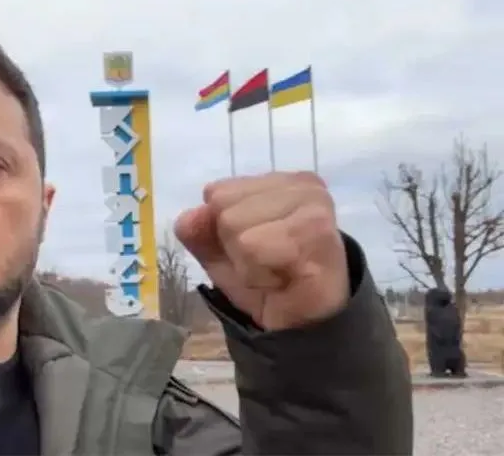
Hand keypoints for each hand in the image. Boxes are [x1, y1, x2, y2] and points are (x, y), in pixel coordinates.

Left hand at [174, 172, 348, 330]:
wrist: (300, 324)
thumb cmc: (265, 280)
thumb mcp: (219, 252)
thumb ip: (199, 230)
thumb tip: (188, 217)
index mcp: (280, 181)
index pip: (217, 192)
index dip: (224, 229)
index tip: (256, 247)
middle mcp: (301, 185)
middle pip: (223, 207)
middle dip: (235, 246)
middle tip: (267, 262)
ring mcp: (312, 206)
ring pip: (235, 226)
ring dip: (246, 262)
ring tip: (275, 270)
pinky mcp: (316, 232)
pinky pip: (252, 247)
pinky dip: (257, 272)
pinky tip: (283, 279)